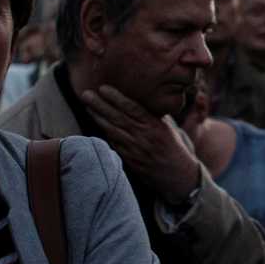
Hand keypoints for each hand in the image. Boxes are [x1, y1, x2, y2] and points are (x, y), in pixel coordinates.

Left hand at [80, 85, 200, 203]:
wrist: (179, 175)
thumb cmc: (174, 147)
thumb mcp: (168, 128)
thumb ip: (154, 115)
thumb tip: (142, 99)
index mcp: (155, 126)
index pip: (133, 108)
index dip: (117, 98)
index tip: (103, 88)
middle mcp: (144, 137)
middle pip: (118, 118)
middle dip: (100, 105)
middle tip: (86, 94)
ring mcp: (136, 150)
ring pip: (112, 131)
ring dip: (98, 118)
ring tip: (87, 106)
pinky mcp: (130, 161)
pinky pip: (114, 145)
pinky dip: (105, 134)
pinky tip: (96, 124)